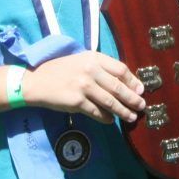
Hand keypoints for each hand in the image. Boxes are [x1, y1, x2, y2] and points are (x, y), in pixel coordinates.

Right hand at [20, 51, 145, 123]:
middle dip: (132, 98)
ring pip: (110, 102)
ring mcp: (83, 86)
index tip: (140, 89)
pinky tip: (110, 121)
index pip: (120, 69)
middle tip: (142, 106)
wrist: (36, 81)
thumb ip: (99, 68)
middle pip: (118, 87)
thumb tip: (122, 82)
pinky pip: (97, 112)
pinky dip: (106, 118)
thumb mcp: (81, 61)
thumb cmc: (60, 70)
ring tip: (132, 117)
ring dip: (123, 111)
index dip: (133, 81)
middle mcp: (90, 70)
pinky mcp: (76, 102)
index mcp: (93, 57)